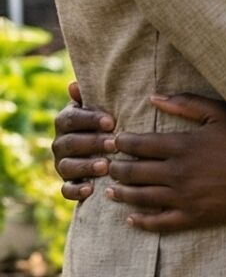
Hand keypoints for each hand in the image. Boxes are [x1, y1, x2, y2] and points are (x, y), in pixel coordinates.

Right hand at [53, 81, 114, 203]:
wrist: (109, 150)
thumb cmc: (108, 123)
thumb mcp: (102, 108)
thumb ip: (90, 98)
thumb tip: (73, 85)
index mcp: (66, 123)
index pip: (70, 119)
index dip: (89, 120)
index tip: (111, 122)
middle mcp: (60, 143)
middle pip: (69, 143)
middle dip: (92, 143)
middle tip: (114, 143)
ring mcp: (63, 164)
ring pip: (66, 166)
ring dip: (85, 166)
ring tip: (105, 166)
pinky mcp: (68, 184)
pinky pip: (65, 190)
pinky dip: (76, 191)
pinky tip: (90, 190)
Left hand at [103, 94, 225, 231]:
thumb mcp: (222, 114)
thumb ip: (186, 104)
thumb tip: (153, 97)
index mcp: (184, 145)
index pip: (138, 144)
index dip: (121, 143)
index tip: (113, 141)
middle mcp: (179, 173)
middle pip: (133, 171)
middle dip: (115, 167)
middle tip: (108, 165)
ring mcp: (186, 197)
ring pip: (140, 198)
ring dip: (121, 193)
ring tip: (111, 190)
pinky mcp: (196, 217)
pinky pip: (159, 223)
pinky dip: (141, 222)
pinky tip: (131, 219)